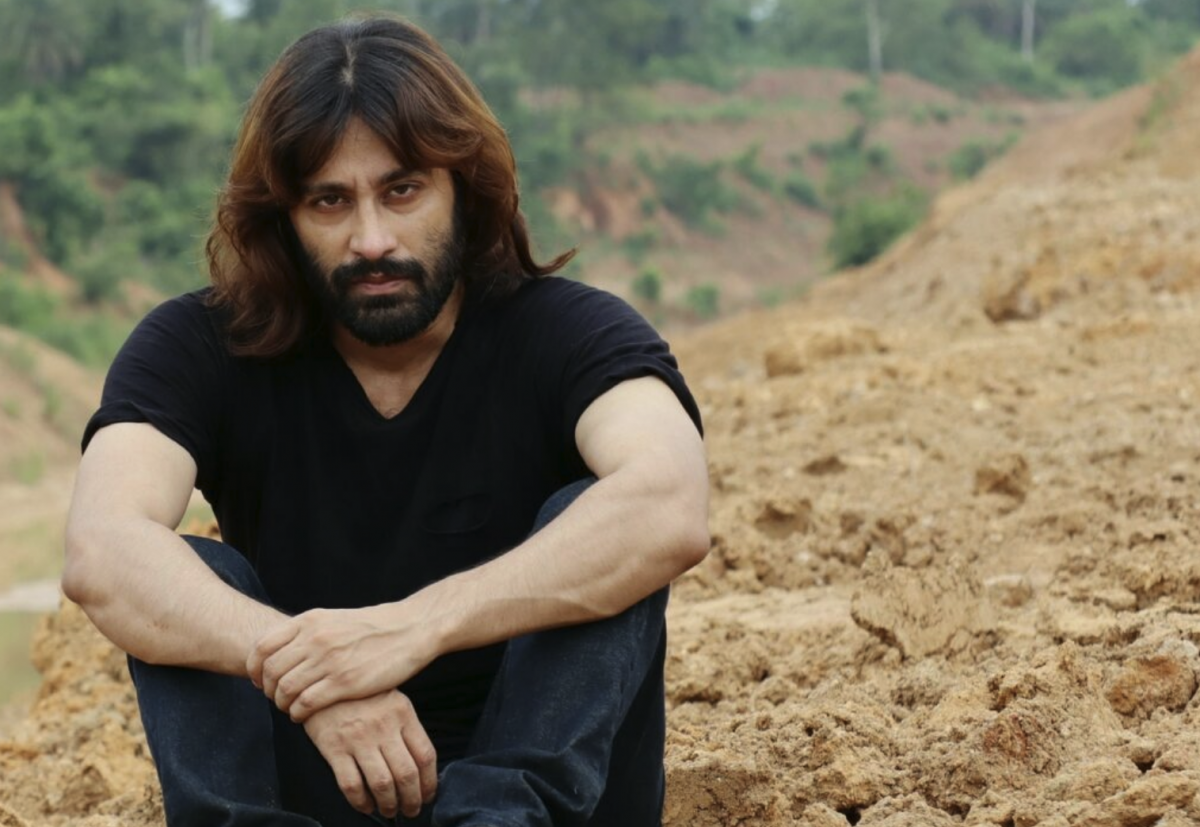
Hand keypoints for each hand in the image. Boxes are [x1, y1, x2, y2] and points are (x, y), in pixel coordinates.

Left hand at [247, 605, 430, 720]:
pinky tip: (302, 715)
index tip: (258, 680)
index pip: (262, 647)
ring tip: (290, 707)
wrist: (409, 630)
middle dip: (268, 689)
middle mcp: (315, 639)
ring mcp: (329, 661)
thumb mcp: (333, 619)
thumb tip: (279, 652)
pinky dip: (296, 713)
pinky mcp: (344, 683)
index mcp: (309, 621)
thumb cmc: (372, 628)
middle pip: (270, 671)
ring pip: (285, 690)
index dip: (254, 668)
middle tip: (276, 697)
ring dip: (282, 703)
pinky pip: (305, 704)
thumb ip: (307, 632)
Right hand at [303, 689, 437, 818]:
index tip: (428, 794)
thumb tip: (421, 765)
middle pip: (407, 774)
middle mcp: (384, 727)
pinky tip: (365, 805)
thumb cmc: (363, 694)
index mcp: (403, 713)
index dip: (430, 782)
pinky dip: (361, 802)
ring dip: (389, 804)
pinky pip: (351, 784)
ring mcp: (358, 738)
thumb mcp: (393, 700)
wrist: (323, 681)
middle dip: (412, 799)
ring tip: (390, 810)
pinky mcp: (334, 748)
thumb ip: (407, 728)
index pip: (425, 755)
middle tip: (411, 810)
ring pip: (382, 783)